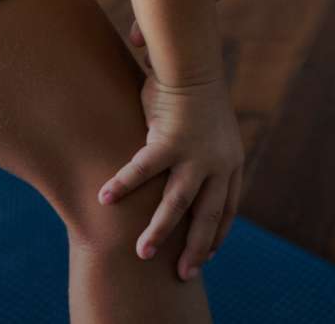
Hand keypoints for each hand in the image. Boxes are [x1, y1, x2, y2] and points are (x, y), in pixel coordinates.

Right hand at [97, 72, 241, 281]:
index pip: (228, 205)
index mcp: (230, 158)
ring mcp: (196, 154)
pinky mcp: (170, 142)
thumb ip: (202, 151)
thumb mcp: (209, 127)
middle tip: (184, 273)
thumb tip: (191, 166)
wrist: (195, 61)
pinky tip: (104, 199)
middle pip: (207, 215)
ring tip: (142, 252)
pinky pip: (141, 171)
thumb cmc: (197, 91)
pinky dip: (121, 185)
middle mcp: (218, 161)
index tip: (211, 253)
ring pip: (177, 204)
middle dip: (195, 248)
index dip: (218, 231)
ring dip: (158, 231)